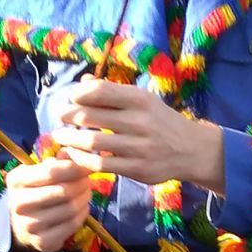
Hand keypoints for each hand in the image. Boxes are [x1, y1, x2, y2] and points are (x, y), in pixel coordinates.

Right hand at [7, 155, 91, 251]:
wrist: (24, 224)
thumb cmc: (38, 189)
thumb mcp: (42, 170)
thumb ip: (60, 160)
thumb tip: (78, 152)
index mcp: (16, 180)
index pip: (53, 171)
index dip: (77, 167)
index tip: (90, 164)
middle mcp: (18, 204)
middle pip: (64, 191)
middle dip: (83, 183)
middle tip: (88, 180)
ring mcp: (29, 225)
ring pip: (70, 208)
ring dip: (85, 198)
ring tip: (85, 192)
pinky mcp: (42, 242)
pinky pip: (72, 224)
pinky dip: (83, 214)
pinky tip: (81, 208)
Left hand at [51, 77, 224, 191]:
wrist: (191, 149)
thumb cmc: (160, 121)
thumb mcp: (143, 100)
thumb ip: (112, 92)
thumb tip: (82, 82)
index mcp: (141, 99)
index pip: (99, 91)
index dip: (77, 95)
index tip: (70, 99)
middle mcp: (141, 121)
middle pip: (90, 116)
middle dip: (68, 116)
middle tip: (60, 118)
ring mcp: (140, 146)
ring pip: (92, 142)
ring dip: (69, 139)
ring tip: (59, 137)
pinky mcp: (137, 168)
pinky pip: (100, 164)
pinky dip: (81, 159)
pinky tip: (74, 155)